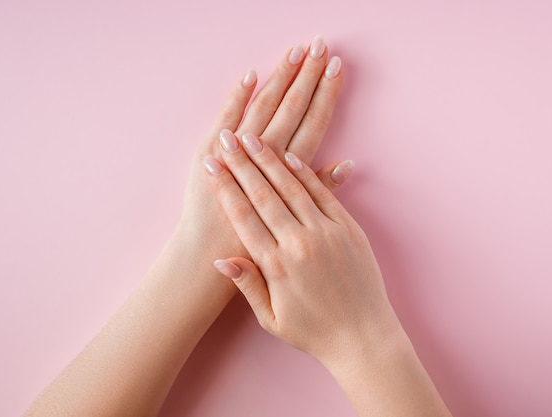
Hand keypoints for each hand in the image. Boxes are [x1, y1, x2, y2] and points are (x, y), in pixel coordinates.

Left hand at [177, 36, 344, 267]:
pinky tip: (250, 75)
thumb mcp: (301, 226)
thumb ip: (322, 192)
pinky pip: (226, 118)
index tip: (337, 68)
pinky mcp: (210, 155)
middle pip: (292, 108)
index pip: (315, 123)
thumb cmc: (259, 249)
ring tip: (295, 52)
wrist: (206, 261)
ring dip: (279, 78)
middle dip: (307, 75)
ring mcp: (236, 155)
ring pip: (264, 107)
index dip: (326, 94)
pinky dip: (236, 96)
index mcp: (291, 176)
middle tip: (321, 45)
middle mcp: (266, 160)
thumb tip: (345, 164)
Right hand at [204, 133, 400, 364]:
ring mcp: (326, 233)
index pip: (243, 216)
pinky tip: (289, 157)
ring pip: (292, 188)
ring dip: (270, 160)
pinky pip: (323, 195)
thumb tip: (219, 259)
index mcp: (275, 265)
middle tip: (227, 138)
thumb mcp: (271, 318)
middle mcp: (299, 243)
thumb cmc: (314, 331)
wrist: (363, 337)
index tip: (211, 164)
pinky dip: (306, 174)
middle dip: (242, 163)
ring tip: (252, 138)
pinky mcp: (348, 229)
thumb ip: (247, 284)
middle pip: (264, 194)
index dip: (224, 187)